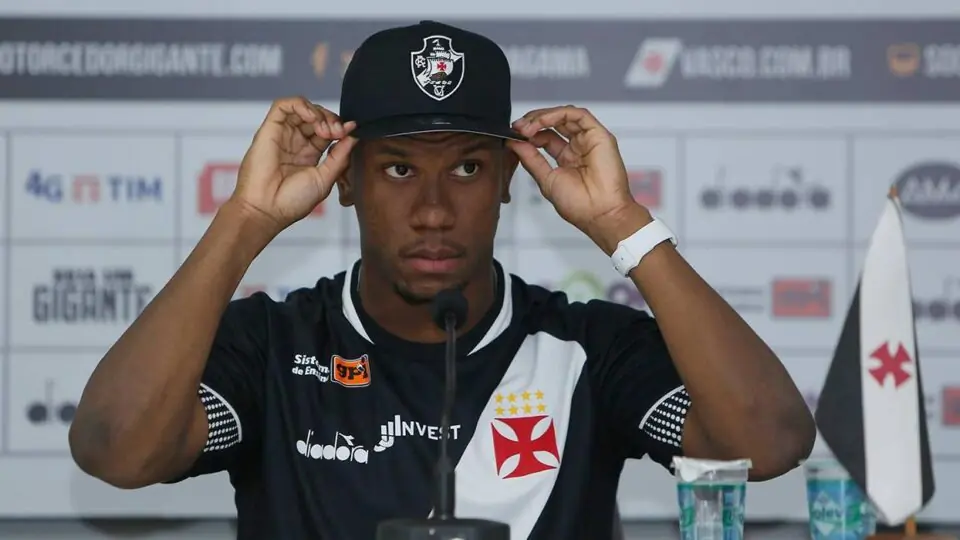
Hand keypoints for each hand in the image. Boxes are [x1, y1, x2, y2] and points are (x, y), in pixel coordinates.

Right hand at [229, 96, 357, 234]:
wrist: (267, 209)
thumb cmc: (292, 202)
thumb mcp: (325, 178)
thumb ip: (340, 156)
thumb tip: (354, 135)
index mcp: (309, 154)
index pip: (328, 130)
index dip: (340, 128)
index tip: (349, 132)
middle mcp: (296, 142)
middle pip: (317, 117)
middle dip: (332, 120)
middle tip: (338, 132)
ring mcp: (283, 134)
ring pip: (303, 107)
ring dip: (319, 113)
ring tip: (325, 129)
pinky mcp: (269, 128)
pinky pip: (283, 105)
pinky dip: (301, 105)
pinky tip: (312, 118)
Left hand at [507, 106, 650, 251]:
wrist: (599, 214)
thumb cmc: (579, 205)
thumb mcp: (546, 179)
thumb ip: (530, 159)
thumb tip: (513, 143)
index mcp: (567, 159)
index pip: (545, 137)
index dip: (529, 134)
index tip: (513, 136)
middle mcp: (578, 147)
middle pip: (554, 123)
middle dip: (533, 121)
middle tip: (517, 127)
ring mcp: (589, 139)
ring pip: (565, 115)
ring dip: (542, 117)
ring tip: (527, 127)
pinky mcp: (599, 134)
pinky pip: (577, 115)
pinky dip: (557, 114)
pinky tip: (542, 122)